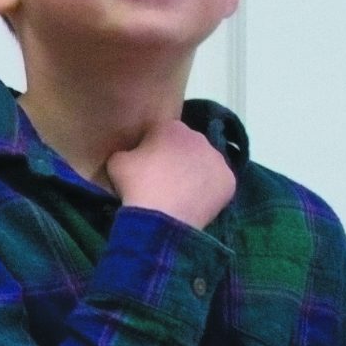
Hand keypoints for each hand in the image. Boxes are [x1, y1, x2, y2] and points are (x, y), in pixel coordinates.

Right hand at [105, 118, 235, 229]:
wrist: (161, 217)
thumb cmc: (137, 186)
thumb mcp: (116, 162)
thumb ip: (126, 152)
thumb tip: (133, 156)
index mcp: (171, 127)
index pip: (160, 133)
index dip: (152, 148)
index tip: (145, 165)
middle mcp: (199, 137)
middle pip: (186, 146)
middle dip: (176, 159)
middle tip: (163, 181)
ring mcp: (217, 159)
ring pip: (203, 164)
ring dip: (194, 174)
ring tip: (180, 195)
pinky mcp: (229, 180)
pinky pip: (216, 183)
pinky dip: (207, 191)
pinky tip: (194, 203)